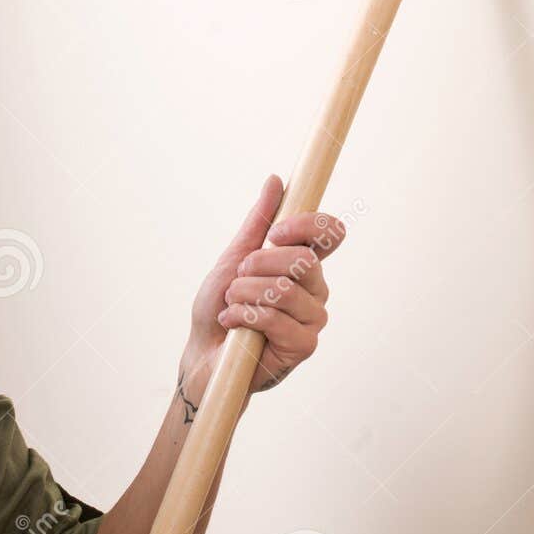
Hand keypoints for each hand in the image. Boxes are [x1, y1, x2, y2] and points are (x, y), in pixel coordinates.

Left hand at [182, 174, 344, 398]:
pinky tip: (233, 324)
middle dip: (258, 265)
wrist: (203, 354)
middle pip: (304, 259)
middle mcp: (315, 290)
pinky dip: (245, 317)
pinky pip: (278, 320)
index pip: (331, 234)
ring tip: (231, 304)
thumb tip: (276, 180)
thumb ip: (257, 222)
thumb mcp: (234, 258)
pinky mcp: (303, 346)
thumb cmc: (220, 307)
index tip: (274, 233)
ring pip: (287, 290)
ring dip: (245, 293)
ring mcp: (312, 319)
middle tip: (237, 280)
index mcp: (304, 265)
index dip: (308, 225)